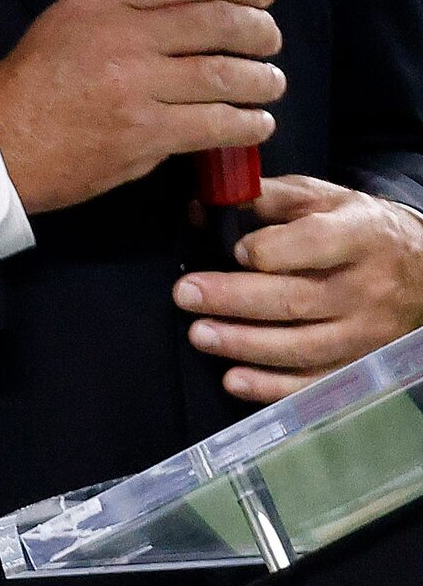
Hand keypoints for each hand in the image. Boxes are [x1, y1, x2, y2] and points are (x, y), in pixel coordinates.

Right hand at [0, 0, 282, 215]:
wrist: (2, 142)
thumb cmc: (37, 82)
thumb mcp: (70, 22)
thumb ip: (127, 10)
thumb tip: (197, 5)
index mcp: (103, 2)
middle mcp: (122, 36)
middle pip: (222, 23)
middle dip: (261, 31)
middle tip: (269, 41)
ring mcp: (136, 87)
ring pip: (228, 75)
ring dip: (263, 81)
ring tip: (268, 84)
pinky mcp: (147, 133)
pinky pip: (219, 124)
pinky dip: (249, 124)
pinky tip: (254, 122)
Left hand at [176, 176, 422, 402]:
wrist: (420, 269)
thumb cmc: (353, 228)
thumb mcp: (319, 198)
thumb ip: (264, 198)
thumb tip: (203, 208)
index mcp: (358, 236)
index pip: (315, 243)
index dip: (269, 249)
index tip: (232, 249)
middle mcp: (365, 287)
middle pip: (298, 299)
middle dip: (235, 299)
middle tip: (185, 295)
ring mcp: (365, 331)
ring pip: (303, 346)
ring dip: (245, 344)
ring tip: (199, 333)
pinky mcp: (360, 363)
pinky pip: (315, 382)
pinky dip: (272, 386)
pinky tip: (233, 380)